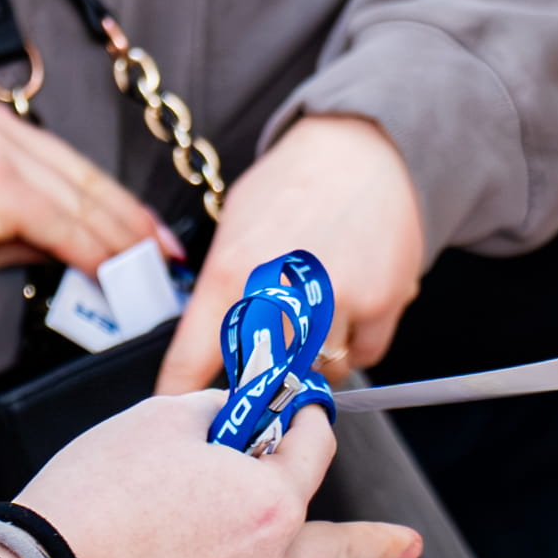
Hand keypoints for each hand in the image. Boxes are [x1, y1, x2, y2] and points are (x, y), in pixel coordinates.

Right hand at [0, 97, 174, 298]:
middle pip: (81, 179)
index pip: (70, 164)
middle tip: (162, 256)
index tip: (151, 231)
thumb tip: (97, 247)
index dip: (118, 201)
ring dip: (119, 243)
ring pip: (78, 204)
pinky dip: (94, 253)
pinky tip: (114, 274)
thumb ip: (38, 225)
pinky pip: (62, 227)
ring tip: (145, 272)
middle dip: (129, 222)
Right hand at [17, 392, 422, 557]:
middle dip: (372, 540)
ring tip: (231, 512)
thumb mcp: (162, 418)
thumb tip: (240, 414)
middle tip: (404, 544)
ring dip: (267, 535)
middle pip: (331, 543)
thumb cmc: (97, 493)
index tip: (302, 405)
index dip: (307, 417)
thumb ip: (219, 410)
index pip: (315, 449)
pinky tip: (173, 539)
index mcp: (271, 504)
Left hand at [157, 111, 429, 392]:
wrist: (364, 149)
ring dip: (314, 359)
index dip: (181, 391)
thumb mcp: (235, 223)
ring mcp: (338, 300)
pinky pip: (363, 354)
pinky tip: (349, 307)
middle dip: (261, 377)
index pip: (193, 358)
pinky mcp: (383, 301)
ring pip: (318, 371)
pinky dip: (353, 343)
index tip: (175, 408)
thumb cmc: (294, 184)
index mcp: (233, 272)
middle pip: (262, 377)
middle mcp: (284, 293)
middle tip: (266, 361)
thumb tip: (207, 342)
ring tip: (315, 315)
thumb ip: (221, 284)